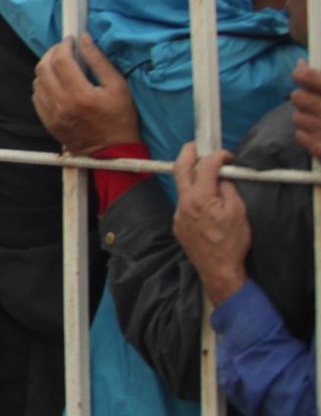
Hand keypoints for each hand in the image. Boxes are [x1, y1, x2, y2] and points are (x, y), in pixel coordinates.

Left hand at [33, 33, 139, 154]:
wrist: (112, 152)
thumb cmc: (120, 118)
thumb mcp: (118, 86)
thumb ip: (99, 61)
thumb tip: (84, 40)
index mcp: (80, 95)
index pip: (61, 60)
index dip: (63, 46)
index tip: (70, 41)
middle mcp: (61, 104)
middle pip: (43, 68)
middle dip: (52, 53)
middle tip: (63, 49)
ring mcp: (52, 115)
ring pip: (37, 82)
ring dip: (46, 69)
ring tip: (60, 66)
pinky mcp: (47, 122)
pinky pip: (36, 97)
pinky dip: (43, 85)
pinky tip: (56, 83)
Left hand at [172, 142, 251, 304]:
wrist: (219, 269)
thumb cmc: (232, 242)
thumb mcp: (238, 211)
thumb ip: (228, 188)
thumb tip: (222, 175)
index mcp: (199, 198)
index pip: (205, 166)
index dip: (217, 156)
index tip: (227, 157)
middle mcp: (183, 203)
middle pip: (180, 168)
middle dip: (188, 152)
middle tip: (197, 145)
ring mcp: (178, 214)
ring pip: (182, 188)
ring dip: (193, 178)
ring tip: (208, 176)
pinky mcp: (177, 224)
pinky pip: (184, 204)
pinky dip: (194, 197)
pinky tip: (206, 203)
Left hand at [291, 62, 320, 160]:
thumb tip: (301, 64)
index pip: (304, 77)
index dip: (301, 74)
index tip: (303, 75)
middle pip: (296, 98)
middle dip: (306, 99)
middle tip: (319, 103)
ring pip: (296, 117)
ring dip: (307, 117)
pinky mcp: (320, 149)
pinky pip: (299, 136)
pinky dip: (308, 135)